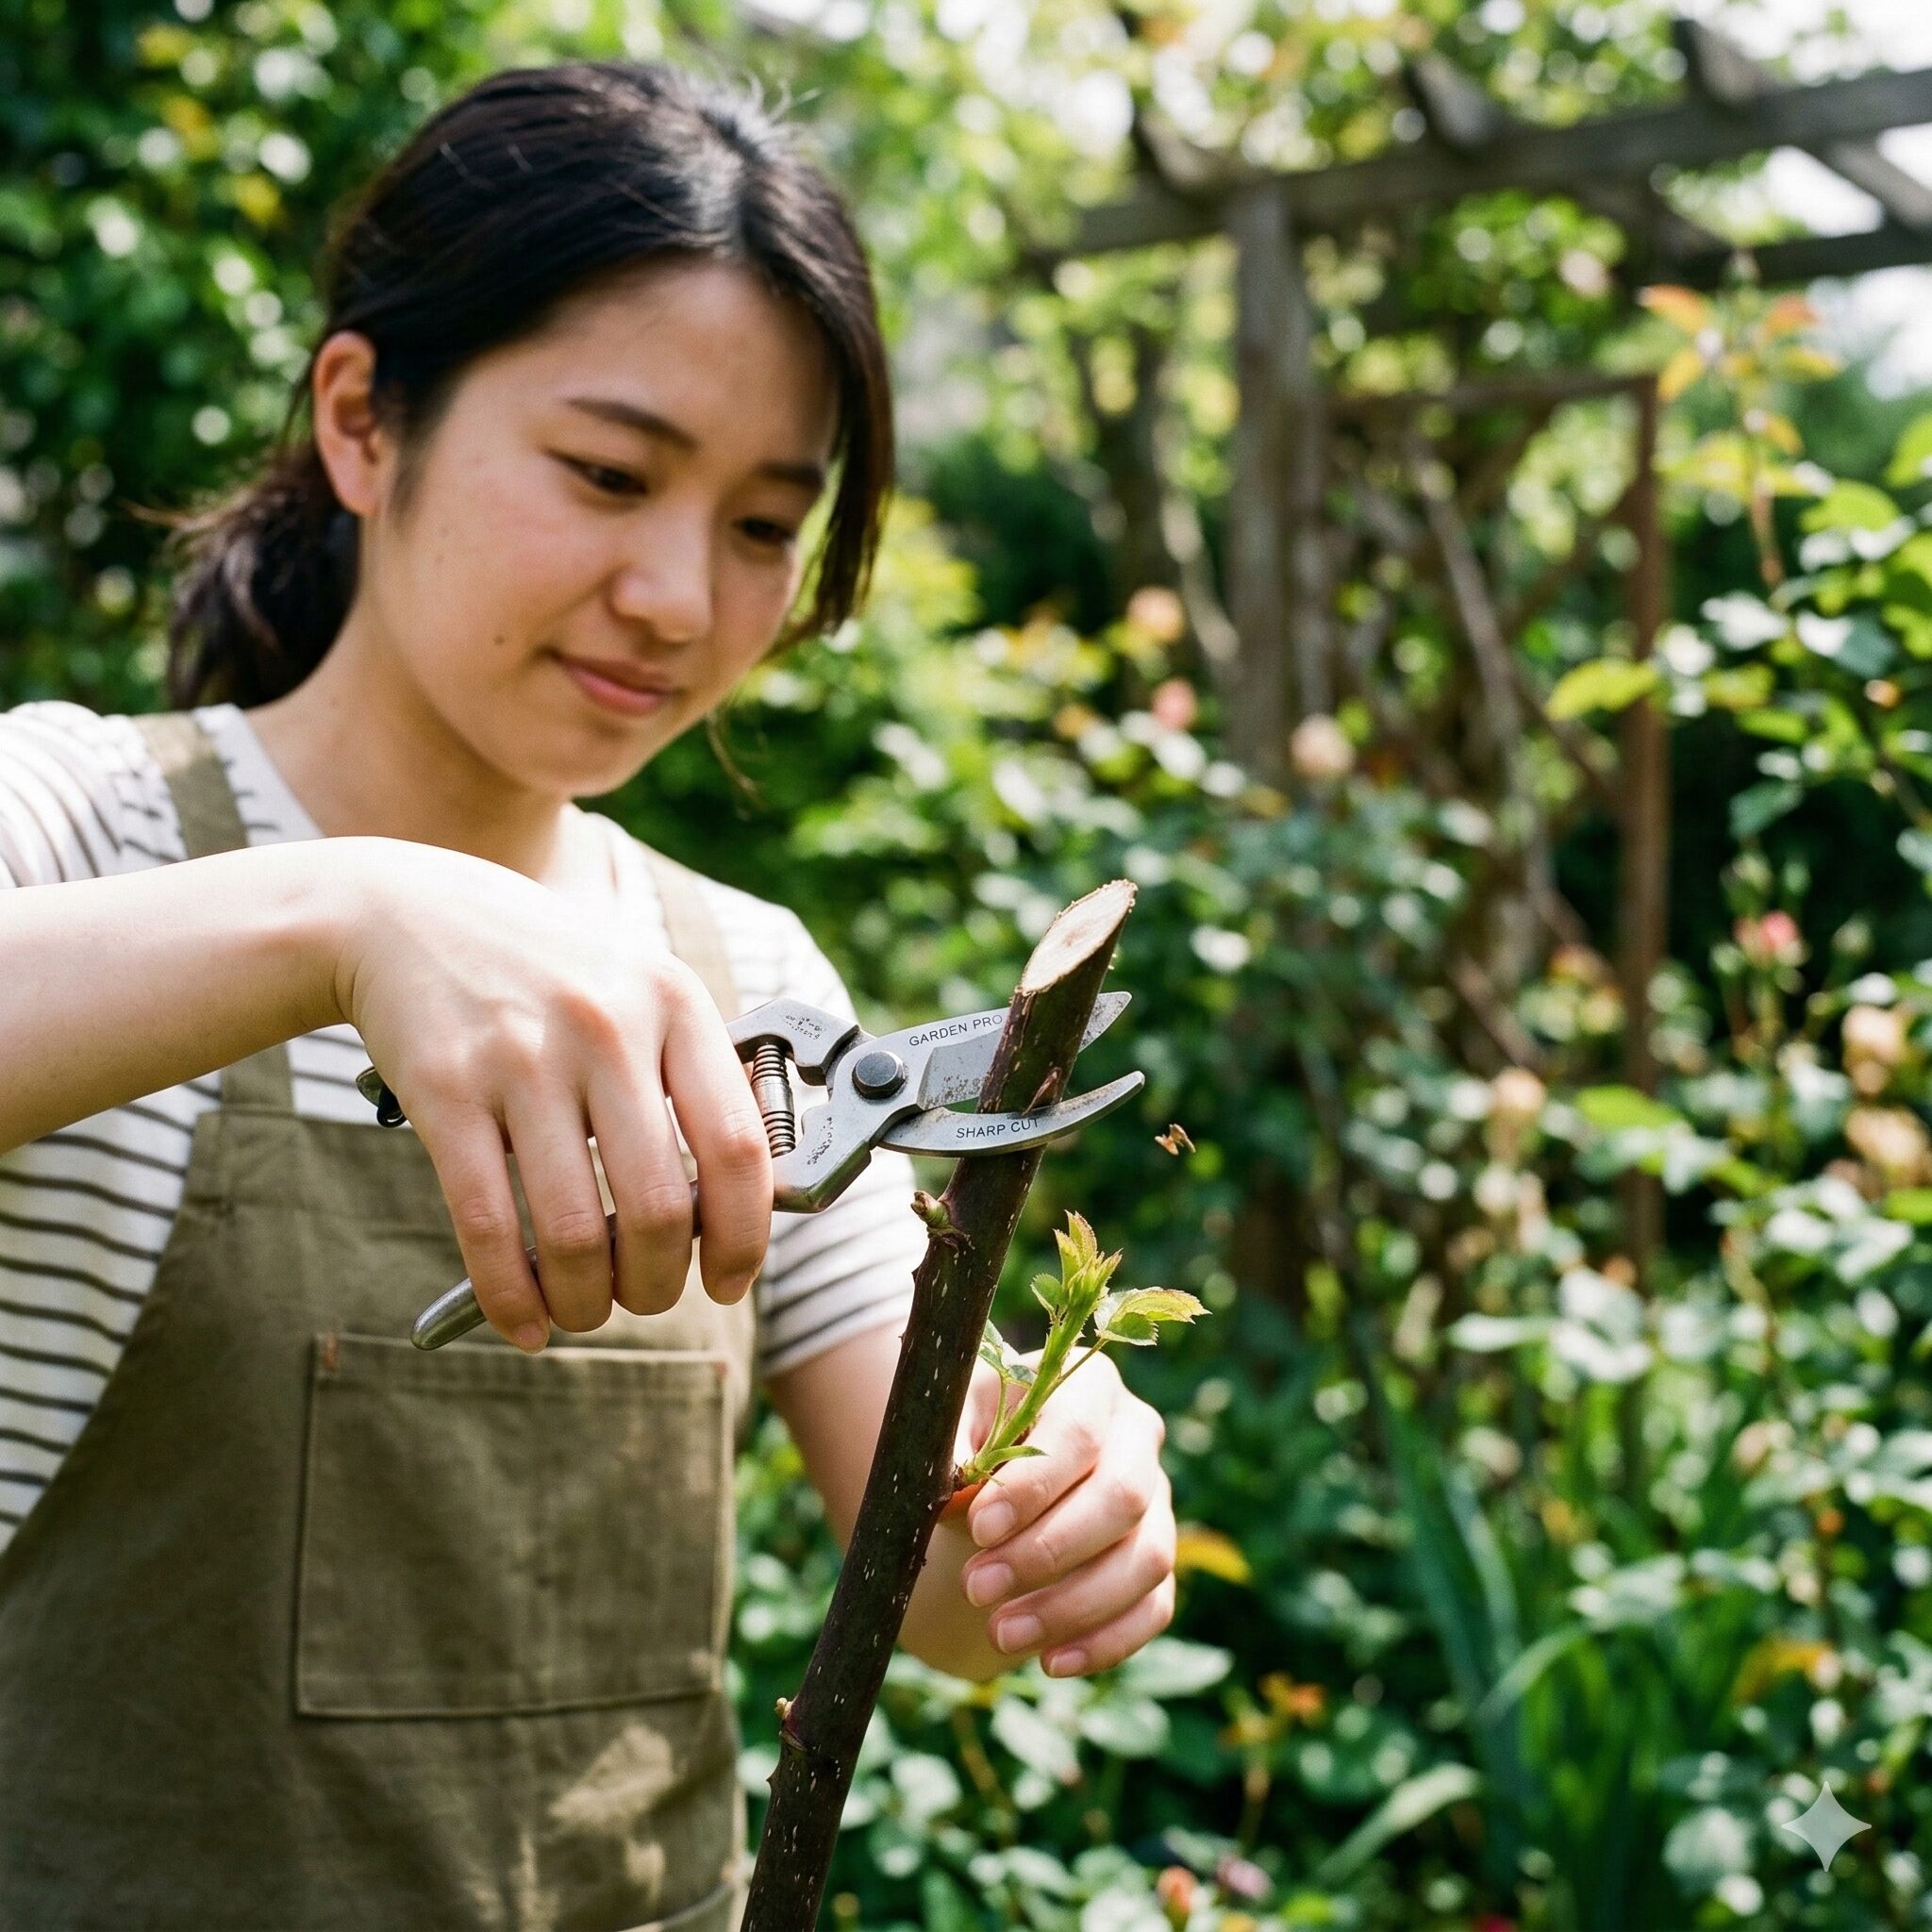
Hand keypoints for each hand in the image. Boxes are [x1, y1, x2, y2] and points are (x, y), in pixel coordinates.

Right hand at [329, 836, 771, 1348]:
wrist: (405, 915)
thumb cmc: (547, 973)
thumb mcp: (639, 991)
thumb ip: (693, 1077)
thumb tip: (740, 1205)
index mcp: (675, 1002)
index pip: (740, 1147)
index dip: (744, 1236)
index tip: (730, 1281)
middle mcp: (607, 1026)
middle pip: (659, 1208)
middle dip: (657, 1283)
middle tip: (644, 1297)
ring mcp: (524, 1057)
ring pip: (575, 1232)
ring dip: (585, 1301)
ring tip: (583, 1309)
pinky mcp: (446, 1090)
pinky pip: (489, 1226)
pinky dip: (510, 1297)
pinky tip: (523, 1322)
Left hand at [955, 1349, 1175, 1677]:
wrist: (993, 1482)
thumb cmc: (972, 1441)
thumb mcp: (952, 1424)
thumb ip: (952, 1443)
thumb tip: (959, 1481)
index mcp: (1091, 1386)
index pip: (1078, 1432)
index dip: (1033, 1486)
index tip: (980, 1527)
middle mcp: (1138, 1437)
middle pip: (1122, 1497)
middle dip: (1048, 1551)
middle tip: (976, 1588)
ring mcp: (1157, 1501)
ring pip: (1146, 1558)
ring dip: (1072, 1605)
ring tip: (1000, 1633)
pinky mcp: (1156, 1560)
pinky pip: (1154, 1607)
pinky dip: (1105, 1641)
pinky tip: (1050, 1661)